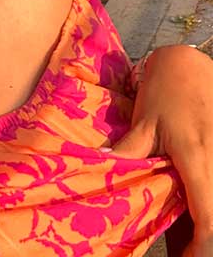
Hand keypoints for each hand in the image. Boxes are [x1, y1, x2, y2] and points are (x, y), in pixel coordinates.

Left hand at [110, 45, 212, 256]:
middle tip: (186, 250)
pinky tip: (195, 206)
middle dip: (204, 239)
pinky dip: (207, 197)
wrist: (189, 64)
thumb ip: (129, 149)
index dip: (202, 247)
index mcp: (196, 157)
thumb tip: (101, 164)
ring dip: (207, 217)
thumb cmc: (164, 91)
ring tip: (191, 234)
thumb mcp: (144, 121)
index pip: (208, 216)